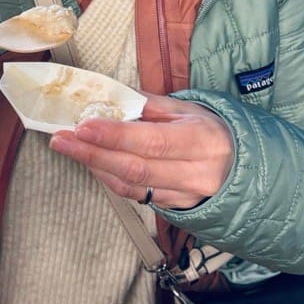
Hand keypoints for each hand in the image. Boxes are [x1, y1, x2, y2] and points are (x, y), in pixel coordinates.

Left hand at [48, 94, 233, 208]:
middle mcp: (195, 173)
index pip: (151, 141)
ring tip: (69, 147)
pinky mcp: (174, 208)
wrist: (242, 168)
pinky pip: (135, 195)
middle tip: (61, 139)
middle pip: (134, 168)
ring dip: (95, 165)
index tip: (83, 126)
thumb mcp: (188, 109)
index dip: (114, 135)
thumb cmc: (213, 132)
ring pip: (131, 185)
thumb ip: (149, 105)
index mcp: (201, 141)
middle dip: (92, 153)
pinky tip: (93, 162)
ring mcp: (184, 196)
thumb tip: (110, 95)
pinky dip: (110, 178)